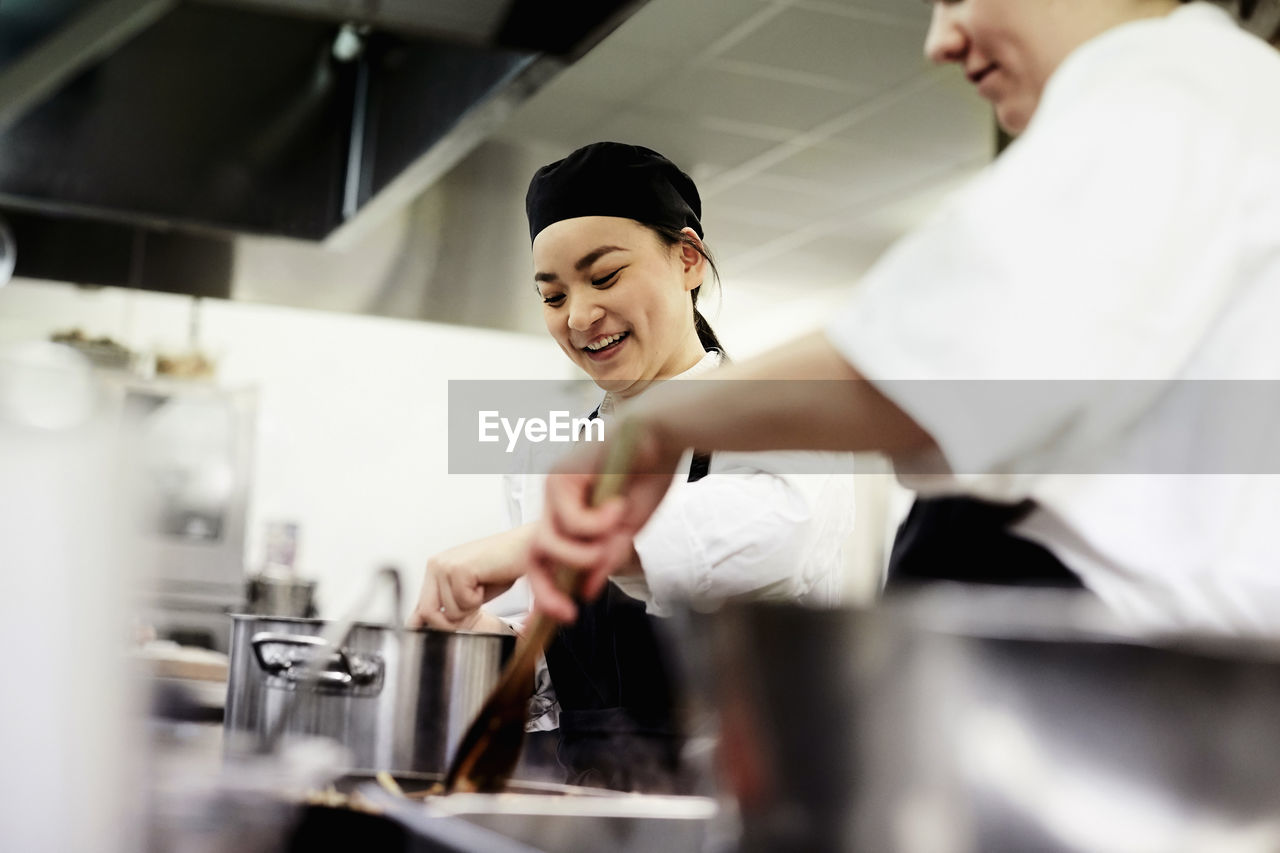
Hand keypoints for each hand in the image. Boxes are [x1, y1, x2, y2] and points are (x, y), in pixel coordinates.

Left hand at [408, 524, 533, 629]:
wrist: (523, 548)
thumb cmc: (501, 567)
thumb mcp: (469, 591)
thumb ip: (448, 605)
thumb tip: (430, 626)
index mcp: (436, 568)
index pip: (419, 608)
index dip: (433, 624)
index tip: (446, 630)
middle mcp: (436, 564)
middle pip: (427, 612)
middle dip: (451, 622)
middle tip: (472, 608)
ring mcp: (446, 566)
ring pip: (449, 611)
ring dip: (471, 607)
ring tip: (482, 587)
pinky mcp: (459, 569)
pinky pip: (464, 602)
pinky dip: (479, 600)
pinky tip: (485, 582)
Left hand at [527, 416, 681, 621]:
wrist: (662, 434)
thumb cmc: (650, 475)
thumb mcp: (629, 529)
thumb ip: (606, 557)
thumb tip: (585, 590)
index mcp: (573, 517)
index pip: (549, 561)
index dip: (550, 593)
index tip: (564, 618)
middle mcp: (557, 504)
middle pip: (535, 557)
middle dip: (547, 590)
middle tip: (569, 611)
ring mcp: (555, 490)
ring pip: (550, 543)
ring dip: (582, 553)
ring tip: (613, 536)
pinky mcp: (560, 476)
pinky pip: (570, 520)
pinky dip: (596, 523)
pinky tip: (618, 506)